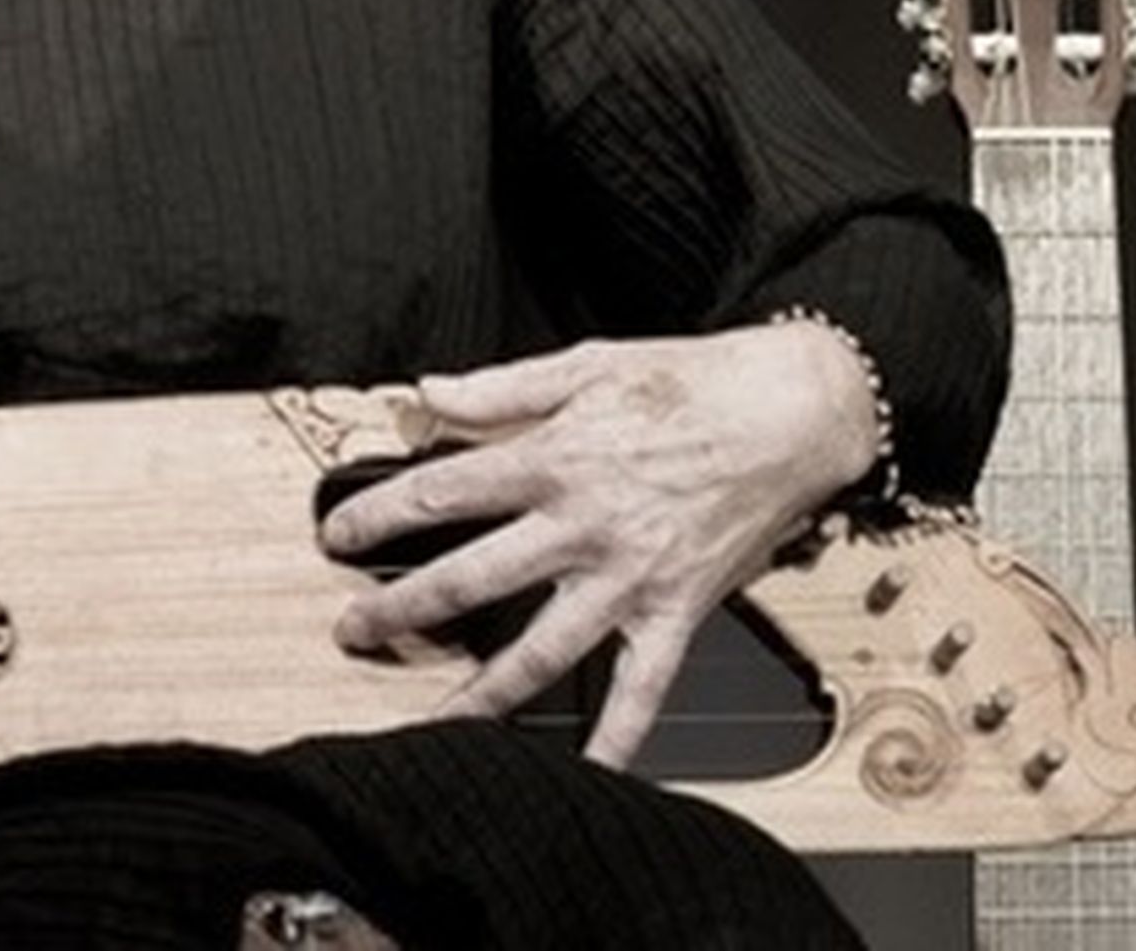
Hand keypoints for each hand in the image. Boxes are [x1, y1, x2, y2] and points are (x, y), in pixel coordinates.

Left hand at [318, 325, 876, 767]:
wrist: (795, 410)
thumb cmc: (694, 380)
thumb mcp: (590, 360)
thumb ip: (502, 385)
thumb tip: (429, 392)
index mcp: (555, 457)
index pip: (442, 493)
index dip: (380, 516)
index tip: (340, 537)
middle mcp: (583, 526)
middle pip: (471, 578)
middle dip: (401, 610)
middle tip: (353, 632)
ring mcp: (630, 578)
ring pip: (540, 649)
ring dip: (480, 690)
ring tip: (430, 720)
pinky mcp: (677, 612)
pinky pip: (643, 690)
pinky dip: (616, 740)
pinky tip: (586, 775)